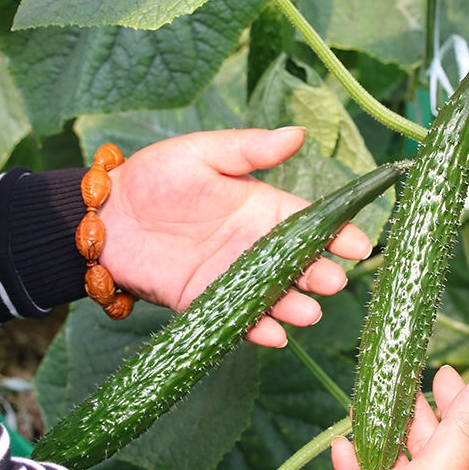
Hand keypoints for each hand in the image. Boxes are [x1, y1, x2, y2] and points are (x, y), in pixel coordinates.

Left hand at [98, 127, 371, 346]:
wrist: (108, 218)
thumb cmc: (156, 177)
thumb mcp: (204, 154)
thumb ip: (249, 149)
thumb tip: (297, 134)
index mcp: (262, 209)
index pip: (309, 223)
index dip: (338, 234)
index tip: (361, 246)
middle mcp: (255, 246)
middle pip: (300, 265)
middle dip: (320, 275)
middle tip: (332, 282)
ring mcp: (234, 276)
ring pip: (275, 296)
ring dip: (294, 307)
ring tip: (307, 313)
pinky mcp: (208, 301)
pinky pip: (239, 318)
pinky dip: (257, 329)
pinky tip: (272, 335)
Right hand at [321, 365, 468, 469]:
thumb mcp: (442, 469)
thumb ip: (466, 422)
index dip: (463, 403)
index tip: (445, 372)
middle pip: (434, 450)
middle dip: (420, 415)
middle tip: (407, 384)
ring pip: (397, 465)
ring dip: (382, 436)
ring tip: (366, 409)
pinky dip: (355, 465)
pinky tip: (341, 447)